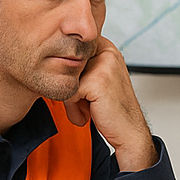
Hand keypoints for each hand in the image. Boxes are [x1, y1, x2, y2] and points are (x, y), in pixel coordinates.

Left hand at [62, 37, 155, 171]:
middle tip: (89, 102)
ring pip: (66, 80)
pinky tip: (89, 113)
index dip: (72, 77)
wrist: (129, 132)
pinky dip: (74, 109)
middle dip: (73, 88)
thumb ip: (79, 66)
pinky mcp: (97, 81)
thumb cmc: (111, 108)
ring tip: (90, 107)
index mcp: (106, 47)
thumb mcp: (96, 79)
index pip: (69, 54)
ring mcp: (103, 64)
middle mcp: (107, 51)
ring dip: (72, 99)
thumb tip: (50, 60)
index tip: (86, 91)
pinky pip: (69, 93)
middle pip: (67, 67)